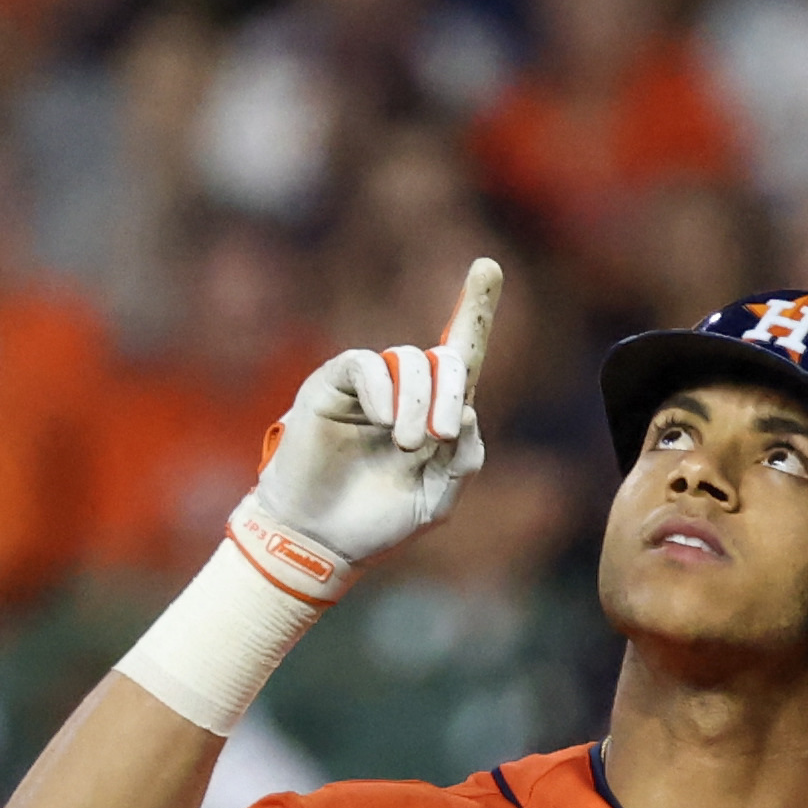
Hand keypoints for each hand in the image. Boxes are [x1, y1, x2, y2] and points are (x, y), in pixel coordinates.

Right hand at [242, 255, 499, 577]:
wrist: (320, 541)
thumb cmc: (377, 524)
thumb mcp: (436, 501)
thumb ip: (464, 462)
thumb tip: (469, 410)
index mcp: (434, 415)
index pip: (460, 355)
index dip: (475, 310)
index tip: (487, 266)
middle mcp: (404, 393)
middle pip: (443, 359)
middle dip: (452, 390)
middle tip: (442, 436)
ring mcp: (368, 387)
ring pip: (408, 360)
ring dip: (419, 401)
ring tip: (409, 445)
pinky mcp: (332, 385)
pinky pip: (365, 364)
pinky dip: (384, 389)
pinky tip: (386, 421)